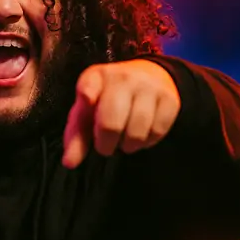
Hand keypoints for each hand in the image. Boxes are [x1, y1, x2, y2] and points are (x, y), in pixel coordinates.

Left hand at [62, 60, 180, 168]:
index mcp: (95, 77)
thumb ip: (76, 137)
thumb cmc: (107, 100)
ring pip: (137, 131)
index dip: (87, 93)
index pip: (89, 83)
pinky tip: (141, 135)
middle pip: (111, 122)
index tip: (87, 98)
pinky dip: (147, 142)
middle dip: (105, 144)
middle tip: (105, 146)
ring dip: (128, 145)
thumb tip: (70, 163)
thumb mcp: (87, 112)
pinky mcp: (170, 99)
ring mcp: (148, 87)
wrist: (148, 76)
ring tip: (123, 140)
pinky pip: (157, 131)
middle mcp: (123, 78)